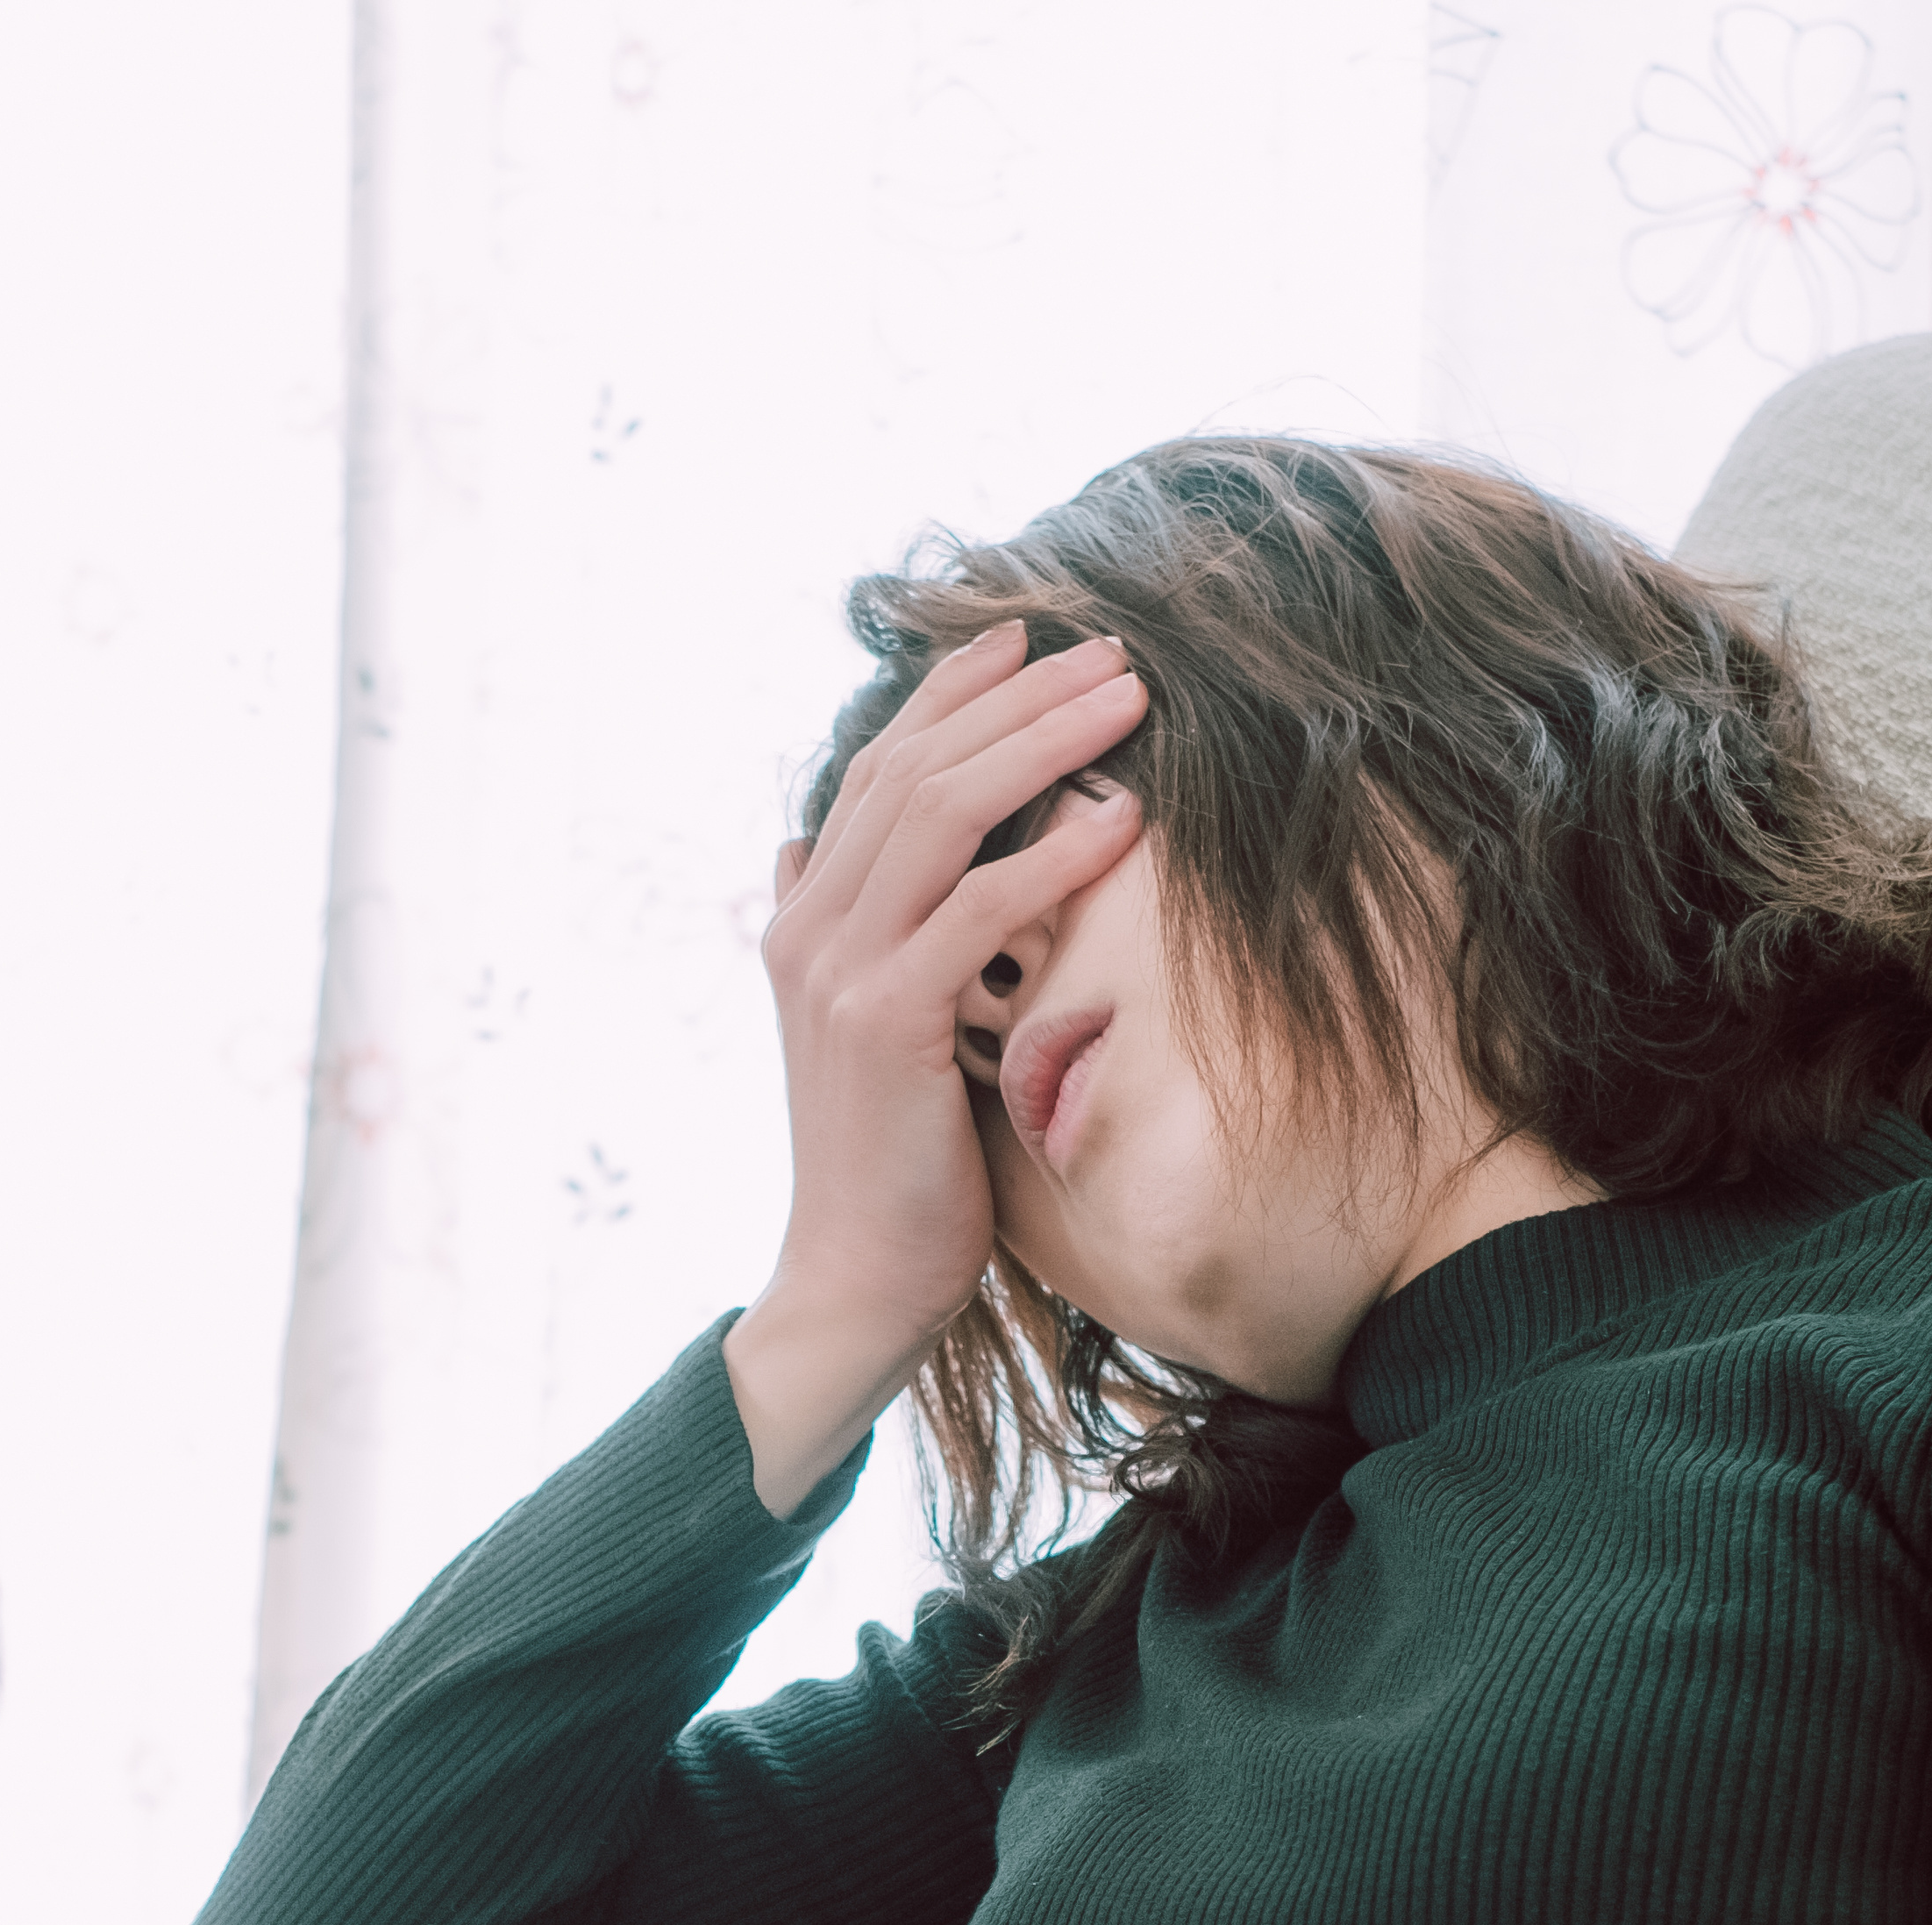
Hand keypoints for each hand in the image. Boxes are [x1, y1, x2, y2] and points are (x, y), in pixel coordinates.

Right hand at [730, 620, 1150, 1513]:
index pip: (880, 769)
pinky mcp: (884, 1021)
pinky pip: (975, 910)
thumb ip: (847, 937)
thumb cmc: (893, 1161)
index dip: (953, 695)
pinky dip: (1050, 857)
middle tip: (1111, 651)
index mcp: (804, 917)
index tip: (1030, 640)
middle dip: (1017, 697)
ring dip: (1041, 744)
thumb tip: (803, 853)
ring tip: (1128, 701)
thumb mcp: (866, 1028)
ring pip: (939, 811)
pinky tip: (1119, 821)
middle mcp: (808, 926)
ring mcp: (837, 970)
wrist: (853, 1277)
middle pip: (914, 767)